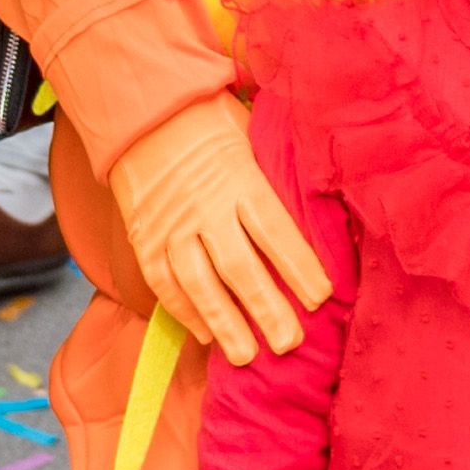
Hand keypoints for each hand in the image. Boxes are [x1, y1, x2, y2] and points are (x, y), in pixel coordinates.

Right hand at [109, 96, 330, 361]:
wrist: (144, 113)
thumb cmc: (213, 123)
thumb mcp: (253, 136)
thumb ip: (279, 174)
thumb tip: (325, 205)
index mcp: (240, 178)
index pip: (275, 231)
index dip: (299, 267)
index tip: (321, 299)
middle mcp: (205, 206)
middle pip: (238, 266)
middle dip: (265, 308)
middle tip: (289, 343)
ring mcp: (171, 226)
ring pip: (198, 282)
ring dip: (223, 322)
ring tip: (247, 356)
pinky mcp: (144, 238)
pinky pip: (162, 281)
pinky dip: (182, 311)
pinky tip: (204, 335)